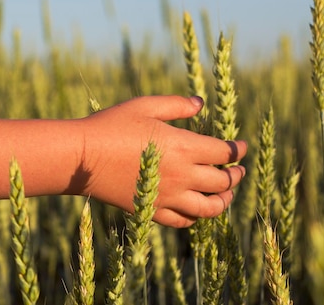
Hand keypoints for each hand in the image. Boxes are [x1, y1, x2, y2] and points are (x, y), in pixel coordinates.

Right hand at [79, 95, 246, 227]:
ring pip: (209, 208)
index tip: (240, 146)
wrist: (83, 157)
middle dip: (235, 175)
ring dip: (223, 200)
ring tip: (226, 194)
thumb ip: (176, 105)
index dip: (237, 150)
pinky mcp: (152, 210)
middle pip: (223, 182)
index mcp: (184, 147)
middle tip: (238, 170)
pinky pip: (183, 221)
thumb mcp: (145, 106)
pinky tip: (196, 209)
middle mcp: (182, 175)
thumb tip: (200, 104)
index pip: (224, 153)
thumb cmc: (111, 125)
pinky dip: (195, 217)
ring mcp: (168, 197)